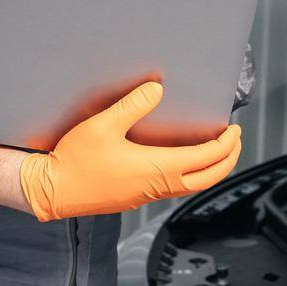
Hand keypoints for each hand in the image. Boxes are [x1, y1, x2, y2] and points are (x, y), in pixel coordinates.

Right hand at [19, 81, 242, 220]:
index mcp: (156, 169)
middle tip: (235, 141)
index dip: (225, 145)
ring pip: (193, 185)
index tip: (234, 130)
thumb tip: (157, 89)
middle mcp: (157, 186)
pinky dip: (191, 174)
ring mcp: (147, 194)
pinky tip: (184, 160)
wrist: (51, 192)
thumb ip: (132, 105)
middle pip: (208, 178)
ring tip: (216, 149)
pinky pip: (175, 187)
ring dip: (211, 168)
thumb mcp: (103, 125)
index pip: (206, 159)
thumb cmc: (75, 161)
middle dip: (228, 159)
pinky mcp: (136, 197)